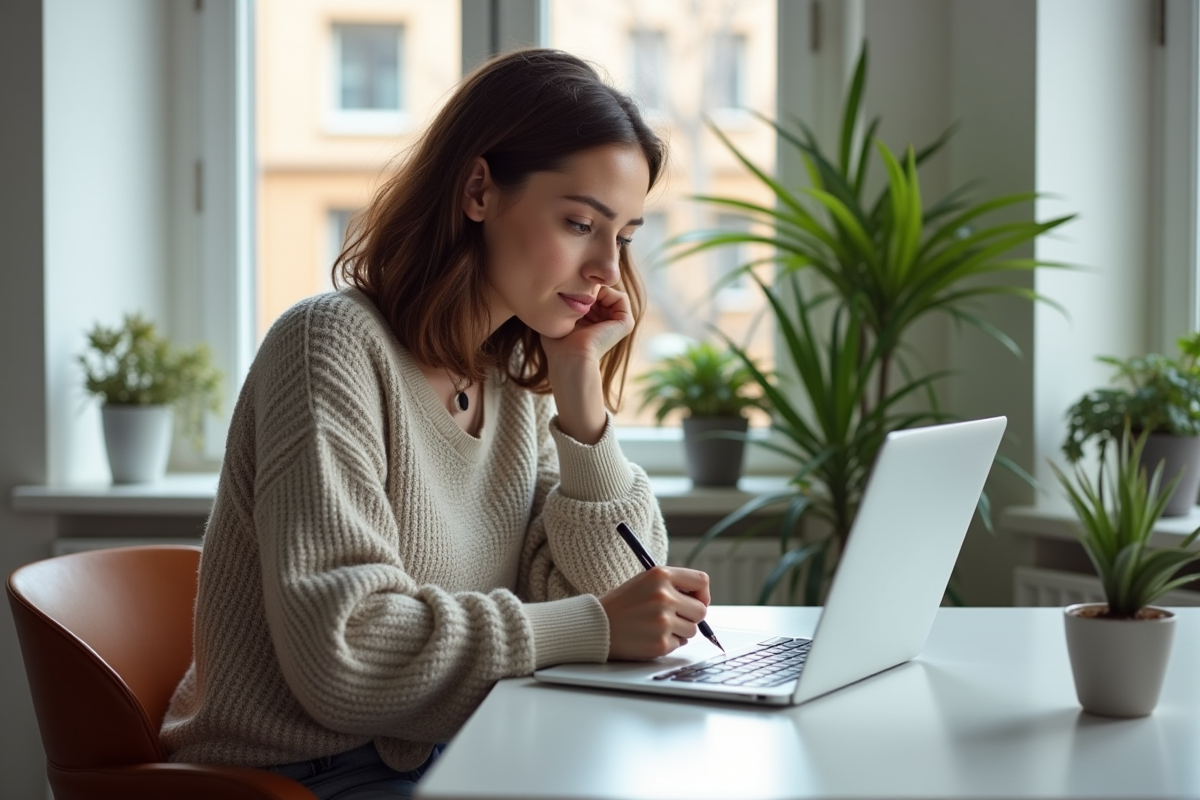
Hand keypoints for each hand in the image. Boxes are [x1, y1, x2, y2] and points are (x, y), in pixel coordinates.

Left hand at [540, 285, 633, 444]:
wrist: (571, 358)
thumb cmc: (558, 343)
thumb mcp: (560, 317)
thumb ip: (565, 302)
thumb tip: (567, 285)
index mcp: (594, 324)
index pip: (590, 295)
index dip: (578, 290)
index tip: (566, 298)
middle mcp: (608, 323)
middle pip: (601, 292)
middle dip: (588, 289)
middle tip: (575, 297)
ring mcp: (618, 323)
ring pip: (610, 293)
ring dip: (596, 291)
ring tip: (583, 302)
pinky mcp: (626, 323)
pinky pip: (621, 297)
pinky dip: (607, 294)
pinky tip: (592, 303)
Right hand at [599, 566, 711, 660]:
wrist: (597, 625)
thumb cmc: (623, 604)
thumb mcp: (645, 582)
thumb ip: (673, 586)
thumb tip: (702, 602)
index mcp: (660, 575)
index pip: (701, 581)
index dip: (702, 593)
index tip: (696, 600)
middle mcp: (664, 596)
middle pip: (701, 610)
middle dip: (691, 616)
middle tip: (673, 617)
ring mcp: (663, 621)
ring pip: (692, 630)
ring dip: (679, 631)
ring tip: (656, 626)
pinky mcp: (661, 643)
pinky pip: (679, 644)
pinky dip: (668, 642)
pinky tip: (649, 636)